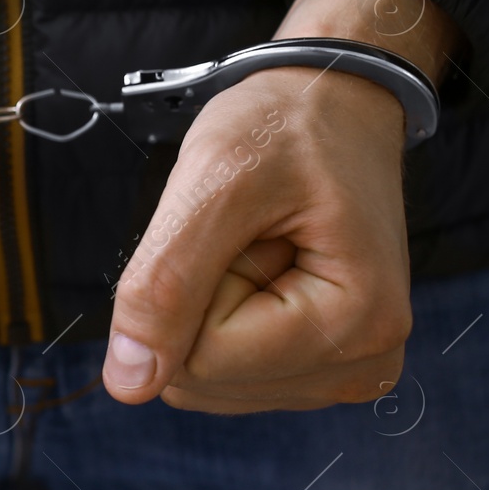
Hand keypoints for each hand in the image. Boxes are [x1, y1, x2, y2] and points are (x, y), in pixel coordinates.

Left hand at [102, 0, 460, 411]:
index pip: (202, 360)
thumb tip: (127, 386)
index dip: (189, 287)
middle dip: (198, 299)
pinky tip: (259, 266)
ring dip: (207, 305)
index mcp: (356, 327)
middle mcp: (362, 367)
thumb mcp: (214, 182)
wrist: (335, 103)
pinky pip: (223, 370)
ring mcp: (342, 372)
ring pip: (205, 380)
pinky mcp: (319, 366)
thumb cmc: (286, 128)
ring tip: (259, 244)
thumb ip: (166, 285)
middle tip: (249, 232)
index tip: (240, 226)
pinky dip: (219, 315)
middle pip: (203, 379)